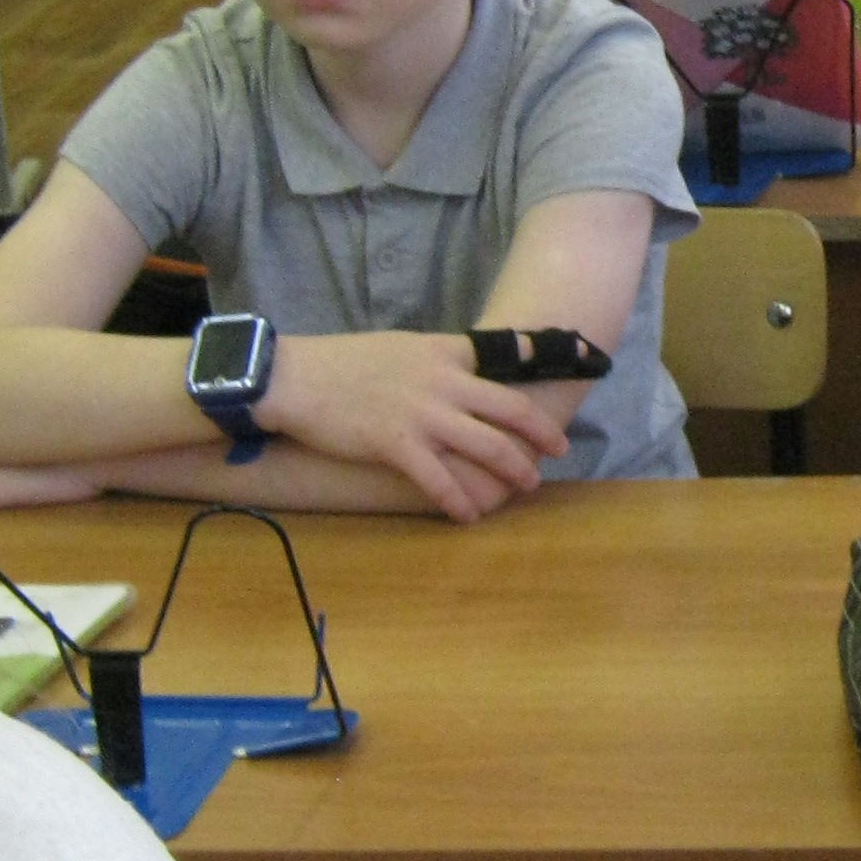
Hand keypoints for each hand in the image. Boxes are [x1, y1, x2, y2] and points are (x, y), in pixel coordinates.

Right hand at [262, 330, 570, 520]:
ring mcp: (422, 415)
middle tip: (559, 449)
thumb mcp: (402, 345)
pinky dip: (459, 500)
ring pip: (486, 446)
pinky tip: (470, 515)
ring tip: (526, 485)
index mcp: (443, 353)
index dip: (537, 367)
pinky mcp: (396, 445)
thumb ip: (439, 358)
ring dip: (513, 470)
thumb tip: (464, 367)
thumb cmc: (343, 363)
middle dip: (541, 433)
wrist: (294, 377)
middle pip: (510, 409)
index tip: (565, 378)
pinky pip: (439, 479)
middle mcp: (442, 382)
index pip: (502, 357)